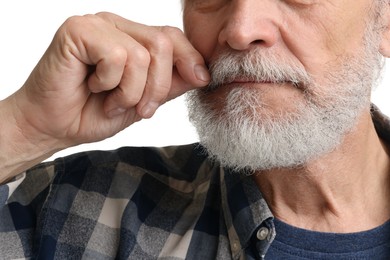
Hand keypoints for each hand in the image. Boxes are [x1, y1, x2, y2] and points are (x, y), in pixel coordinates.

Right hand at [9, 12, 209, 149]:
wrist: (54, 126)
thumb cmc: (93, 113)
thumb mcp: (142, 102)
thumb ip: (169, 85)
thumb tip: (201, 73)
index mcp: (132, 38)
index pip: (172, 37)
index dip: (190, 58)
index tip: (202, 80)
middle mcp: (117, 26)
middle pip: (163, 44)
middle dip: (156, 87)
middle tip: (139, 109)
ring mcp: (98, 25)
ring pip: (141, 55)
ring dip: (130, 91)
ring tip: (110, 100)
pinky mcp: (79, 30)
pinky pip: (117, 56)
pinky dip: (110, 82)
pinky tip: (93, 86)